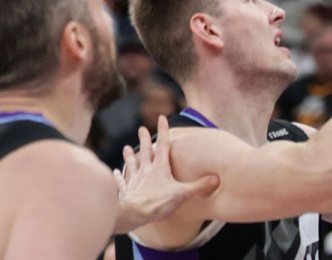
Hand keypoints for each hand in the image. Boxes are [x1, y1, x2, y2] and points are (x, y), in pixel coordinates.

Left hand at [113, 116, 218, 233]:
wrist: (133, 214)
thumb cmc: (157, 203)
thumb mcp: (182, 194)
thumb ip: (199, 186)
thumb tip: (216, 179)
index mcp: (159, 167)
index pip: (162, 145)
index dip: (162, 130)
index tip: (161, 118)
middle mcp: (146, 170)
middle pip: (145, 151)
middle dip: (143, 139)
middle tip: (140, 128)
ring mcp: (134, 180)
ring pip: (131, 164)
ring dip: (129, 155)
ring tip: (126, 147)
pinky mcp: (126, 191)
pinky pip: (122, 181)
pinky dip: (119, 176)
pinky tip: (115, 172)